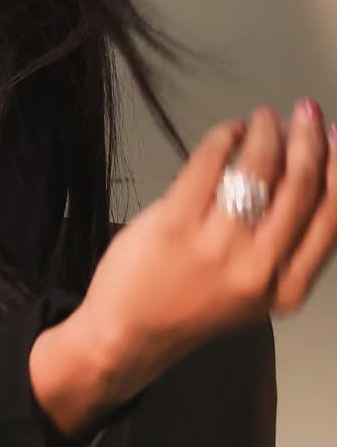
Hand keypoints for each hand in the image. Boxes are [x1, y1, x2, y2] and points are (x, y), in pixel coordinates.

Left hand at [74, 102, 336, 401]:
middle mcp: (259, 268)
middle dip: (311, 139)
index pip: (332, 216)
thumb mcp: (257, 289)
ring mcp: (217, 246)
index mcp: (287, 287)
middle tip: (308, 113)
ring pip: (259, 168)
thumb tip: (305, 175)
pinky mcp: (175, 224)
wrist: (129, 333)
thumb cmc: (191, 305)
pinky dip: (224, 137)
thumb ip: (285, 246)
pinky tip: (228, 132)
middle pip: (302, 185)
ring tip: (265, 118)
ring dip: (268, 132)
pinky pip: (209, 162)